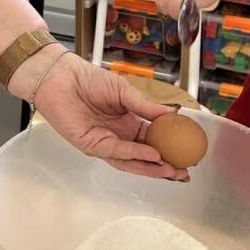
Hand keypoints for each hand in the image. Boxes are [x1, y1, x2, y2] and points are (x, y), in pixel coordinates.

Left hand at [26, 51, 186, 179]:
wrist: (62, 76)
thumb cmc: (88, 80)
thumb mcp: (124, 91)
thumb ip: (146, 106)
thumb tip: (172, 114)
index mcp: (127, 123)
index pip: (152, 141)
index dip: (169, 149)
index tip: (187, 154)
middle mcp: (117, 136)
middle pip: (143, 157)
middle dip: (163, 167)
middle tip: (183, 173)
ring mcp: (104, 143)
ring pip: (131, 161)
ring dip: (151, 168)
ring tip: (171, 171)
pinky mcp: (91, 145)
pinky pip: (116, 152)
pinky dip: (135, 154)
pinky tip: (152, 155)